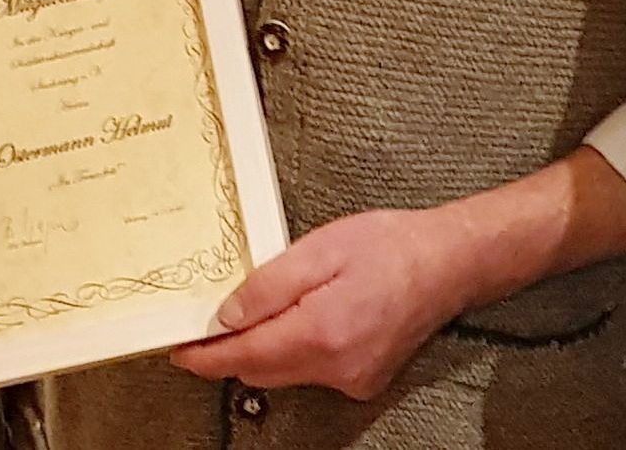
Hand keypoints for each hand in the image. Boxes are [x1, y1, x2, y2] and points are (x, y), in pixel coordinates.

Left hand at [170, 208, 468, 399]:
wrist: (448, 263)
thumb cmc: (389, 245)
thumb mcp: (321, 248)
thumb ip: (269, 285)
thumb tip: (225, 316)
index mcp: (321, 332)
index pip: (244, 357)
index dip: (205, 357)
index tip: (176, 350)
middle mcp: (336, 368)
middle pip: (260, 371)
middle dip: (228, 352)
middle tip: (201, 328)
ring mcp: (353, 379)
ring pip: (286, 373)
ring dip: (263, 348)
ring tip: (254, 313)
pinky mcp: (364, 379)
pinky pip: (312, 372)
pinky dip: (294, 350)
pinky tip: (300, 318)